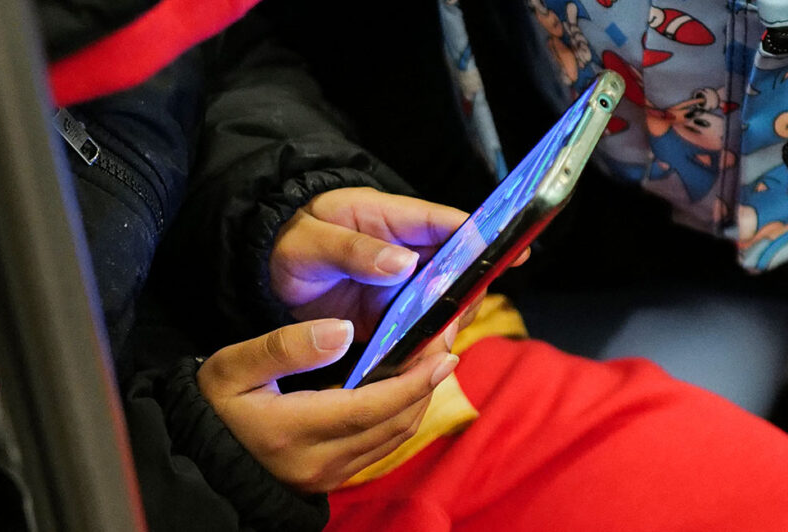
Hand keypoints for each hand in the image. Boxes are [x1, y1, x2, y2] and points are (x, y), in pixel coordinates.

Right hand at [198, 318, 458, 491]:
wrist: (196, 458)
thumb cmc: (211, 406)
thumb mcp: (233, 367)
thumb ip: (286, 347)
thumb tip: (343, 330)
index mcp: (294, 429)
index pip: (372, 406)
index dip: (413, 380)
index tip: (441, 351)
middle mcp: (318, 460)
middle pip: (393, 423)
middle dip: (426, 384)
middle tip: (444, 345)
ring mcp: (327, 474)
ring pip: (392, 438)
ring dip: (418, 401)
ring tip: (434, 362)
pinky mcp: (330, 477)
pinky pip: (380, 447)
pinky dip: (401, 416)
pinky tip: (407, 389)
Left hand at [271, 187, 527, 339]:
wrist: (271, 270)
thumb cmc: (292, 241)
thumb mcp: (311, 242)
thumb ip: (354, 251)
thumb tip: (404, 263)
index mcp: (393, 218)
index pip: (448, 224)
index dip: (486, 236)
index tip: (517, 253)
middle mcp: (409, 251)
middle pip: (459, 269)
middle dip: (466, 294)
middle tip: (454, 321)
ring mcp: (405, 285)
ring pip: (445, 304)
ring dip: (445, 325)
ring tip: (430, 347)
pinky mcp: (395, 316)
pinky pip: (421, 331)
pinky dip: (424, 347)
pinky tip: (418, 362)